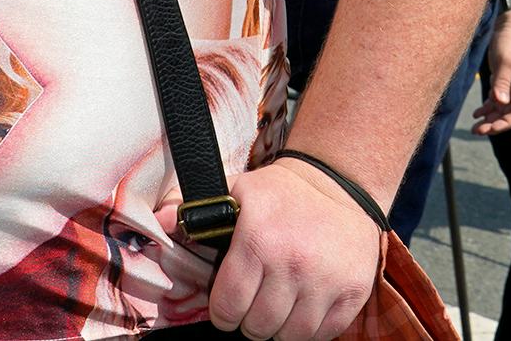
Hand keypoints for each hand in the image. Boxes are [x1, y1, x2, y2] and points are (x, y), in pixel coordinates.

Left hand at [205, 158, 383, 340]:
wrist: (341, 185)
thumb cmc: (282, 195)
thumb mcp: (237, 191)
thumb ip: (195, 212)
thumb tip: (156, 223)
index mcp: (259, 240)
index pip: (227, 309)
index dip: (224, 312)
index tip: (230, 304)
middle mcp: (293, 263)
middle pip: (258, 328)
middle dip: (251, 320)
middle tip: (257, 300)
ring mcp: (326, 280)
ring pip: (290, 336)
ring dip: (281, 326)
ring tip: (280, 302)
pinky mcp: (353, 292)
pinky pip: (323, 334)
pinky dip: (311, 328)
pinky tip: (305, 303)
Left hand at [474, 6, 510, 134]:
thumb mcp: (506, 59)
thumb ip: (502, 81)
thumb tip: (500, 102)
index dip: (505, 123)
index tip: (490, 129)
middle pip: (508, 113)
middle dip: (494, 124)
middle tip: (477, 131)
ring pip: (501, 107)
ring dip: (489, 117)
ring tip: (475, 126)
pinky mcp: (502, 77)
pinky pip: (496, 97)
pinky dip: (487, 106)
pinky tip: (477, 112)